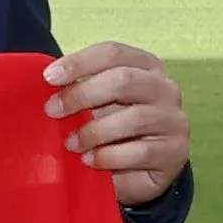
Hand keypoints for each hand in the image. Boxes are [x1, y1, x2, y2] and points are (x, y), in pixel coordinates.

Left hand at [47, 39, 187, 209]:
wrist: (148, 168)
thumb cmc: (117, 126)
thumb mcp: (101, 103)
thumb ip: (82, 90)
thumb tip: (48, 86)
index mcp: (146, 66)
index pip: (113, 53)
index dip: (79, 62)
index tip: (49, 77)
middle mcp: (165, 89)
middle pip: (123, 80)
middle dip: (82, 95)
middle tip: (53, 111)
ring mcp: (174, 120)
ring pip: (132, 119)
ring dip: (93, 131)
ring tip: (71, 143)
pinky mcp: (174, 153)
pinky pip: (139, 152)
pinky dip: (108, 157)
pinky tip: (90, 160)